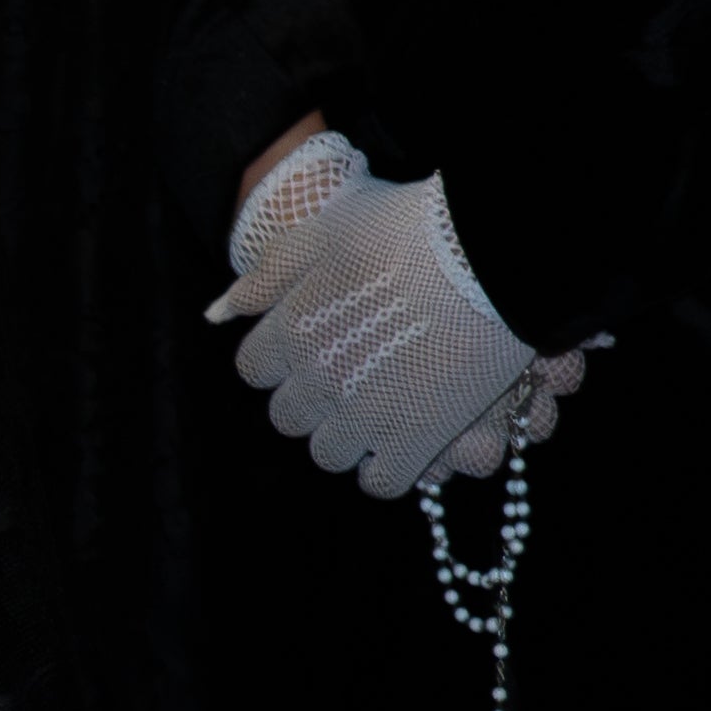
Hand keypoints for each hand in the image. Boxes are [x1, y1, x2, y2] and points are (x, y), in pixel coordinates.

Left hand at [208, 131, 588, 495]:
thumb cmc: (408, 229)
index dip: (284, 361)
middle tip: (356, 382)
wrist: (491, 251)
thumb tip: (220, 312)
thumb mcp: (325, 232)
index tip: (318, 348)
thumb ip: (269, 275)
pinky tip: (407, 446)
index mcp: (289, 332)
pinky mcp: (417, 439)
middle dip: (314, 403)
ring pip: (330, 454)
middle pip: (289, 417)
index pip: (255, 370)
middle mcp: (317, 380)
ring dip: (350, 438)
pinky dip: (388, 470)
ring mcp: (365, 415)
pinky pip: (383, 481)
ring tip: (384, 412)